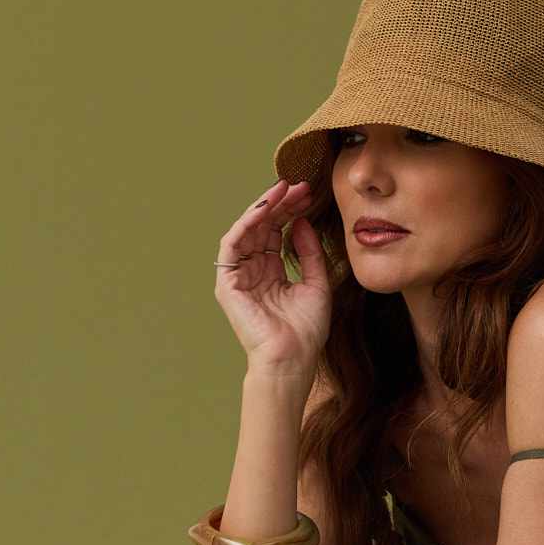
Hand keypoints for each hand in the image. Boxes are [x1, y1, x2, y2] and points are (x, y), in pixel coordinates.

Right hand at [215, 177, 331, 373]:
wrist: (292, 358)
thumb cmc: (306, 330)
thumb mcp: (316, 283)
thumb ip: (309, 252)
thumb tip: (301, 222)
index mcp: (272, 274)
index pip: (277, 233)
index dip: (291, 212)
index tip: (307, 194)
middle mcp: (253, 272)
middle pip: (263, 228)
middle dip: (280, 204)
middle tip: (298, 185)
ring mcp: (238, 277)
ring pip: (246, 231)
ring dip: (263, 208)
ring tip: (282, 190)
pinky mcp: (227, 283)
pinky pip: (232, 245)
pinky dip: (246, 224)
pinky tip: (264, 209)